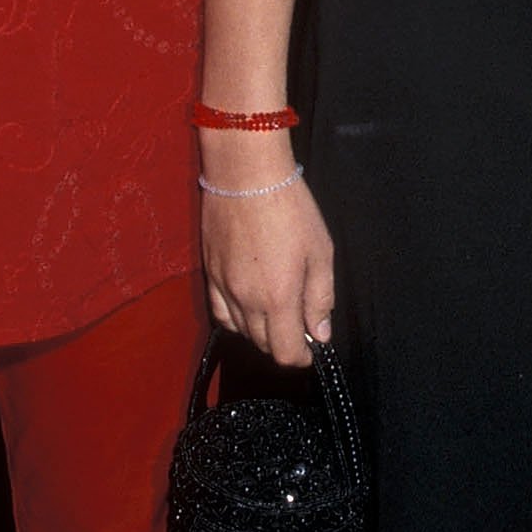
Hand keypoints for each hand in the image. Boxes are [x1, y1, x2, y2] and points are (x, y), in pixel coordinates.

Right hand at [202, 166, 333, 369]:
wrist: (245, 175)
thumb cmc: (289, 208)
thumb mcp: (320, 252)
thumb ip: (320, 297)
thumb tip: (320, 332)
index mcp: (278, 298)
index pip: (285, 352)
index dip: (301, 356)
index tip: (311, 348)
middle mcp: (247, 300)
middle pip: (262, 344)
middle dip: (283, 343)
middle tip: (298, 324)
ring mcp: (224, 288)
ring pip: (241, 331)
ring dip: (260, 332)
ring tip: (276, 313)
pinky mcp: (210, 273)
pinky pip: (220, 312)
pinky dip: (236, 319)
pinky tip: (248, 307)